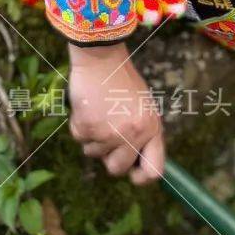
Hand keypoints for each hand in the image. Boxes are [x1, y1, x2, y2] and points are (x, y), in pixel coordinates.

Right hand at [66, 41, 164, 184]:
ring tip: (98, 113)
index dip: (141, 177)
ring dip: (93, 138)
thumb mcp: (144, 107)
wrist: (101, 57)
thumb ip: (143, 133)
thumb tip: (135, 161)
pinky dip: (80, 127)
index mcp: (152, 128)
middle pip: (117, 169)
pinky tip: (87, 108)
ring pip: (94, 154)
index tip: (132, 173)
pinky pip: (80, 139)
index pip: (154, 170)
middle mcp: (133, 134)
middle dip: (109, 157)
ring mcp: (110, 132)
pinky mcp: (88, 126)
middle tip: (107, 135)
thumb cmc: (122, 80)